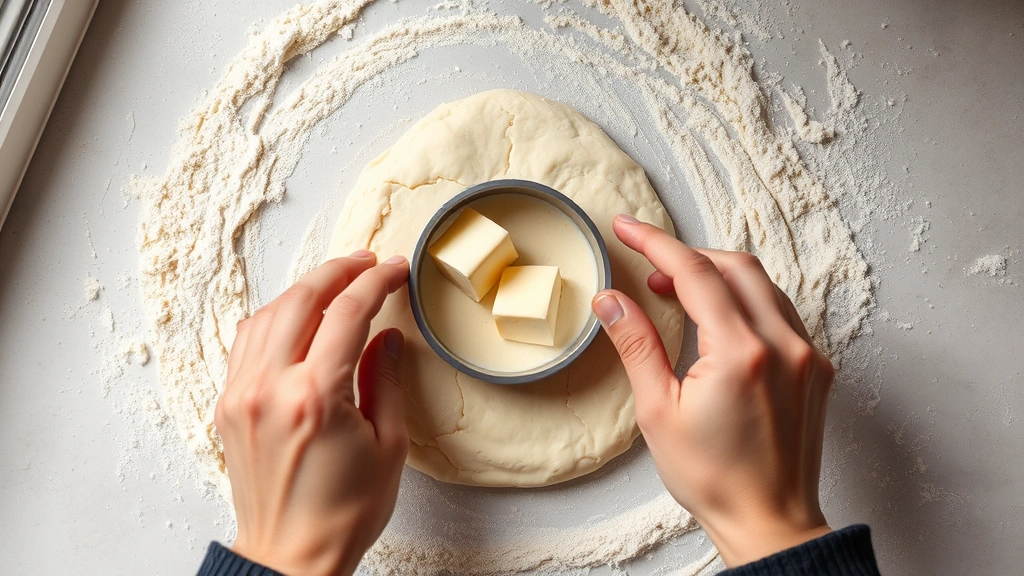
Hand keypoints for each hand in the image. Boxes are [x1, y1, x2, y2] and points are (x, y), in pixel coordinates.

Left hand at [215, 251, 409, 575]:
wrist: (290, 556)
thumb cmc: (344, 513)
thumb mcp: (389, 445)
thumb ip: (384, 380)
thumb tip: (386, 336)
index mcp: (315, 398)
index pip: (347, 313)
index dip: (375, 282)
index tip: (394, 270)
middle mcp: (270, 388)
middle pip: (302, 300)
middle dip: (338, 271)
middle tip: (366, 262)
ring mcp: (242, 394)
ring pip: (269, 313)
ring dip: (304, 289)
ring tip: (335, 282)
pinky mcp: (228, 405)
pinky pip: (246, 341)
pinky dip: (273, 317)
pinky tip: (295, 315)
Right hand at [592, 215, 833, 566]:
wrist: (770, 521)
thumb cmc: (714, 478)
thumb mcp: (658, 412)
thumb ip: (636, 346)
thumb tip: (611, 301)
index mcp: (740, 353)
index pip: (696, 273)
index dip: (657, 243)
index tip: (628, 229)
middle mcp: (783, 345)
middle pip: (735, 266)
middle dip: (688, 255)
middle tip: (650, 265)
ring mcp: (807, 355)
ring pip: (763, 284)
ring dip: (719, 275)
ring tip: (679, 290)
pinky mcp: (817, 368)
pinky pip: (781, 311)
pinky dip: (746, 299)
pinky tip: (720, 317)